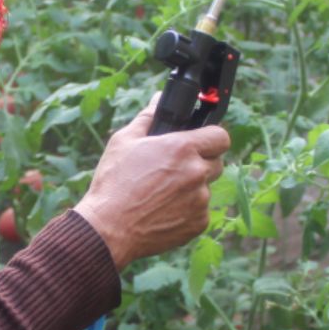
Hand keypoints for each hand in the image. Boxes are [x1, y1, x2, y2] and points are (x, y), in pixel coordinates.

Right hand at [73, 94, 230, 268]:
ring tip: (161, 194)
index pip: (220, 136)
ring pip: (206, 189)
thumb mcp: (124, 142)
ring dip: (191, 189)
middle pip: (217, 163)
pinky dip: (186, 211)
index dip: (211, 138)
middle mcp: (197, 173)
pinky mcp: (197, 224)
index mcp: (183, 148)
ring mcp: (200, 201)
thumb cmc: (113, 184)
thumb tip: (157, 99)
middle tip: (174, 170)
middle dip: (201, 163)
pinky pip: (199, 212)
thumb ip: (147, 118)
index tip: (201, 143)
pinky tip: (162, 211)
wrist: (108, 229)